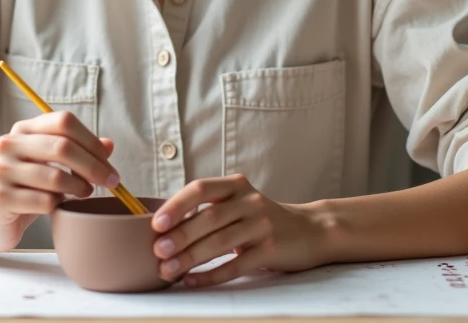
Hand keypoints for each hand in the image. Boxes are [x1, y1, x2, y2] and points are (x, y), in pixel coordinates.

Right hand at [0, 111, 118, 251]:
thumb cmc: (30, 188)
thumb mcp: (55, 165)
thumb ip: (80, 152)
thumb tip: (109, 145)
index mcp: (23, 129)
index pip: (64, 121)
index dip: (91, 141)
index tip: (108, 161)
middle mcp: (8, 144)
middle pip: (62, 147)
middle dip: (93, 166)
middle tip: (110, 182)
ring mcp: (1, 171)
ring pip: (55, 177)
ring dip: (79, 188)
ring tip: (83, 193)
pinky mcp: (0, 198)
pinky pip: (44, 201)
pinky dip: (58, 205)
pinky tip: (56, 206)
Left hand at [151, 174, 325, 287]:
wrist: (311, 231)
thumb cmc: (262, 220)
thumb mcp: (239, 204)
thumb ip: (209, 209)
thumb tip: (162, 229)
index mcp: (235, 185)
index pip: (200, 188)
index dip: (176, 205)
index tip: (156, 223)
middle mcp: (250, 201)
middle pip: (209, 217)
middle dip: (180, 235)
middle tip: (157, 251)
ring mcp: (262, 225)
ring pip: (220, 242)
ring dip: (191, 258)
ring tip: (168, 270)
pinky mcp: (271, 250)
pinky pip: (236, 265)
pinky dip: (211, 275)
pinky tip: (192, 281)